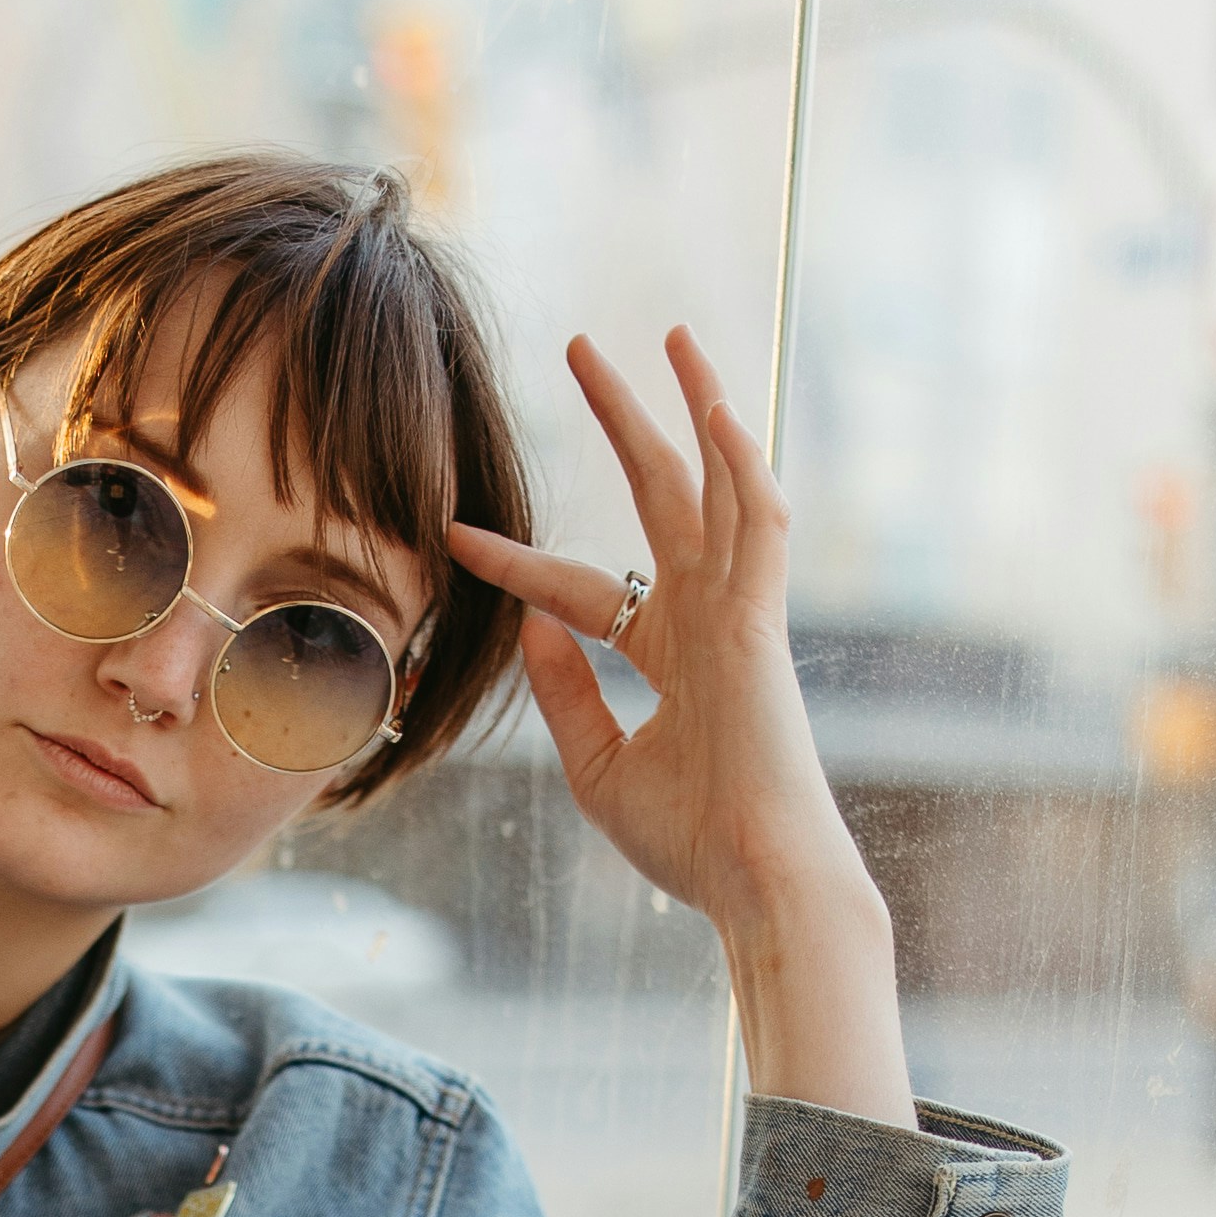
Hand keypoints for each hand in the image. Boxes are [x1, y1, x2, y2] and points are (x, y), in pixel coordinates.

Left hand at [449, 327, 913, 1130]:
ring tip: (669, 336)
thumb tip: (532, 624)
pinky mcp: (761, 624)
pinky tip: (715, 410)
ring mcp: (739, 614)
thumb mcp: (599, 763)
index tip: (454, 534)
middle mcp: (707, 618)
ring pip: (717, 485)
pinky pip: (757, 527)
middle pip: (658, 498)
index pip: (580, 589)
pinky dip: (740, 467)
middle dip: (623, 421)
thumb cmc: (689, 841)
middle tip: (580, 349)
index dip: (517, 562)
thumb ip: (566, 692)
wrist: (752, 881)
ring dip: (696, 407)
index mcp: (671, 654)